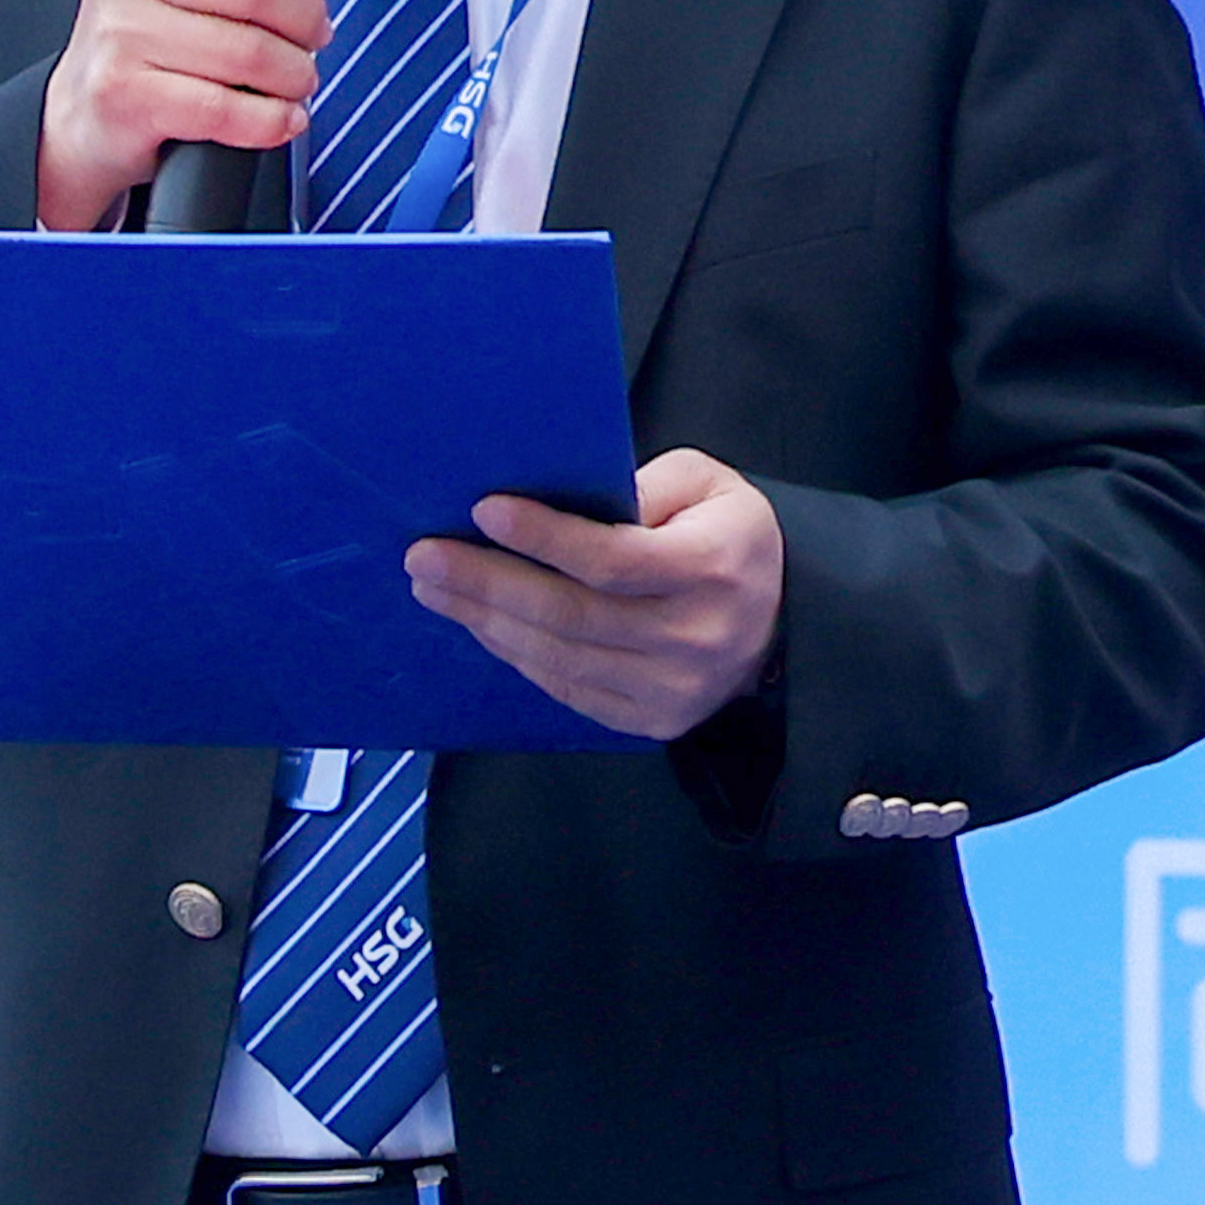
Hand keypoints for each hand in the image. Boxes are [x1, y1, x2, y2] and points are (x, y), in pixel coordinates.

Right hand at [40, 0, 382, 230]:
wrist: (84, 113)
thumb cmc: (152, 37)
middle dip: (306, 19)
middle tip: (312, 37)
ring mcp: (122, 32)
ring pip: (250, 50)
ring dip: (294, 75)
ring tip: (294, 79)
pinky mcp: (126, 94)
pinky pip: (227, 109)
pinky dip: (270, 120)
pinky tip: (280, 117)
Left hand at [409, 449, 783, 744]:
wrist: (779, 623)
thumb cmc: (729, 537)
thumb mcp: (709, 484)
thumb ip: (645, 484)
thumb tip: (562, 496)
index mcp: (710, 567)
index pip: (612, 560)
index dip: (544, 538)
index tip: (484, 509)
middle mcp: (693, 635)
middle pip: (571, 614)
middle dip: (488, 582)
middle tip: (425, 555)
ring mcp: (672, 688)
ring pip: (559, 656)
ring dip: (486, 620)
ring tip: (435, 587)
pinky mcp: (650, 720)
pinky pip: (566, 689)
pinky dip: (515, 654)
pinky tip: (480, 622)